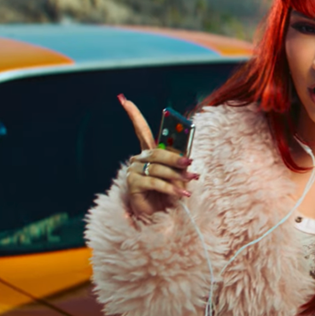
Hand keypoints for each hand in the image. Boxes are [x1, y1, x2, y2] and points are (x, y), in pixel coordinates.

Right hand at [117, 94, 199, 221]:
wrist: (160, 215)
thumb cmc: (169, 193)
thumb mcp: (178, 175)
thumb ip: (179, 162)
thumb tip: (187, 156)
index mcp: (148, 153)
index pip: (140, 130)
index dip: (132, 114)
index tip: (124, 100)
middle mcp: (139, 159)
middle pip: (157, 152)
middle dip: (175, 159)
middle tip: (190, 164)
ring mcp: (134, 170)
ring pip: (158, 168)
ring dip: (176, 177)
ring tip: (188, 185)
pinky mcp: (133, 183)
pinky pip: (154, 181)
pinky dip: (170, 188)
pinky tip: (180, 194)